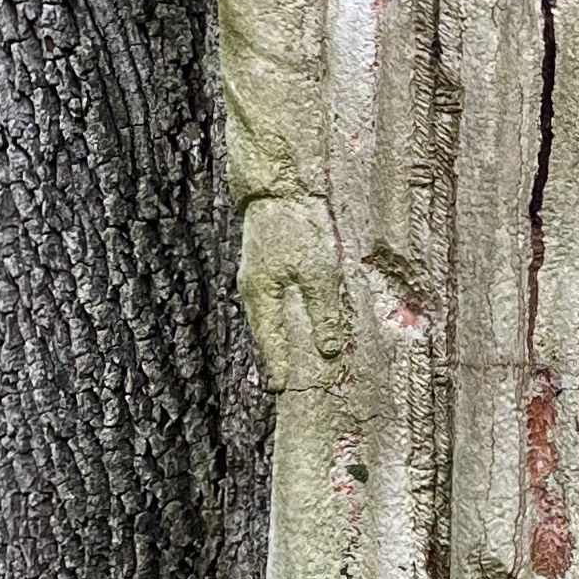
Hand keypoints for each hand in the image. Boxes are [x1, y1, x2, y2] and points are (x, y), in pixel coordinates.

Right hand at [239, 194, 346, 390]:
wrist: (280, 189)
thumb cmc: (299, 228)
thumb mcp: (319, 274)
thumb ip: (324, 313)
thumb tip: (326, 350)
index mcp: (261, 296)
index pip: (270, 341)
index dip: (277, 365)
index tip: (279, 389)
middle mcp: (252, 288)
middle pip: (264, 330)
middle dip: (274, 355)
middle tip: (280, 381)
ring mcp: (255, 274)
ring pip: (266, 314)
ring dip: (276, 335)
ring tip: (284, 356)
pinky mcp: (264, 261)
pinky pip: (270, 298)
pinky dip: (279, 314)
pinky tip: (288, 317)